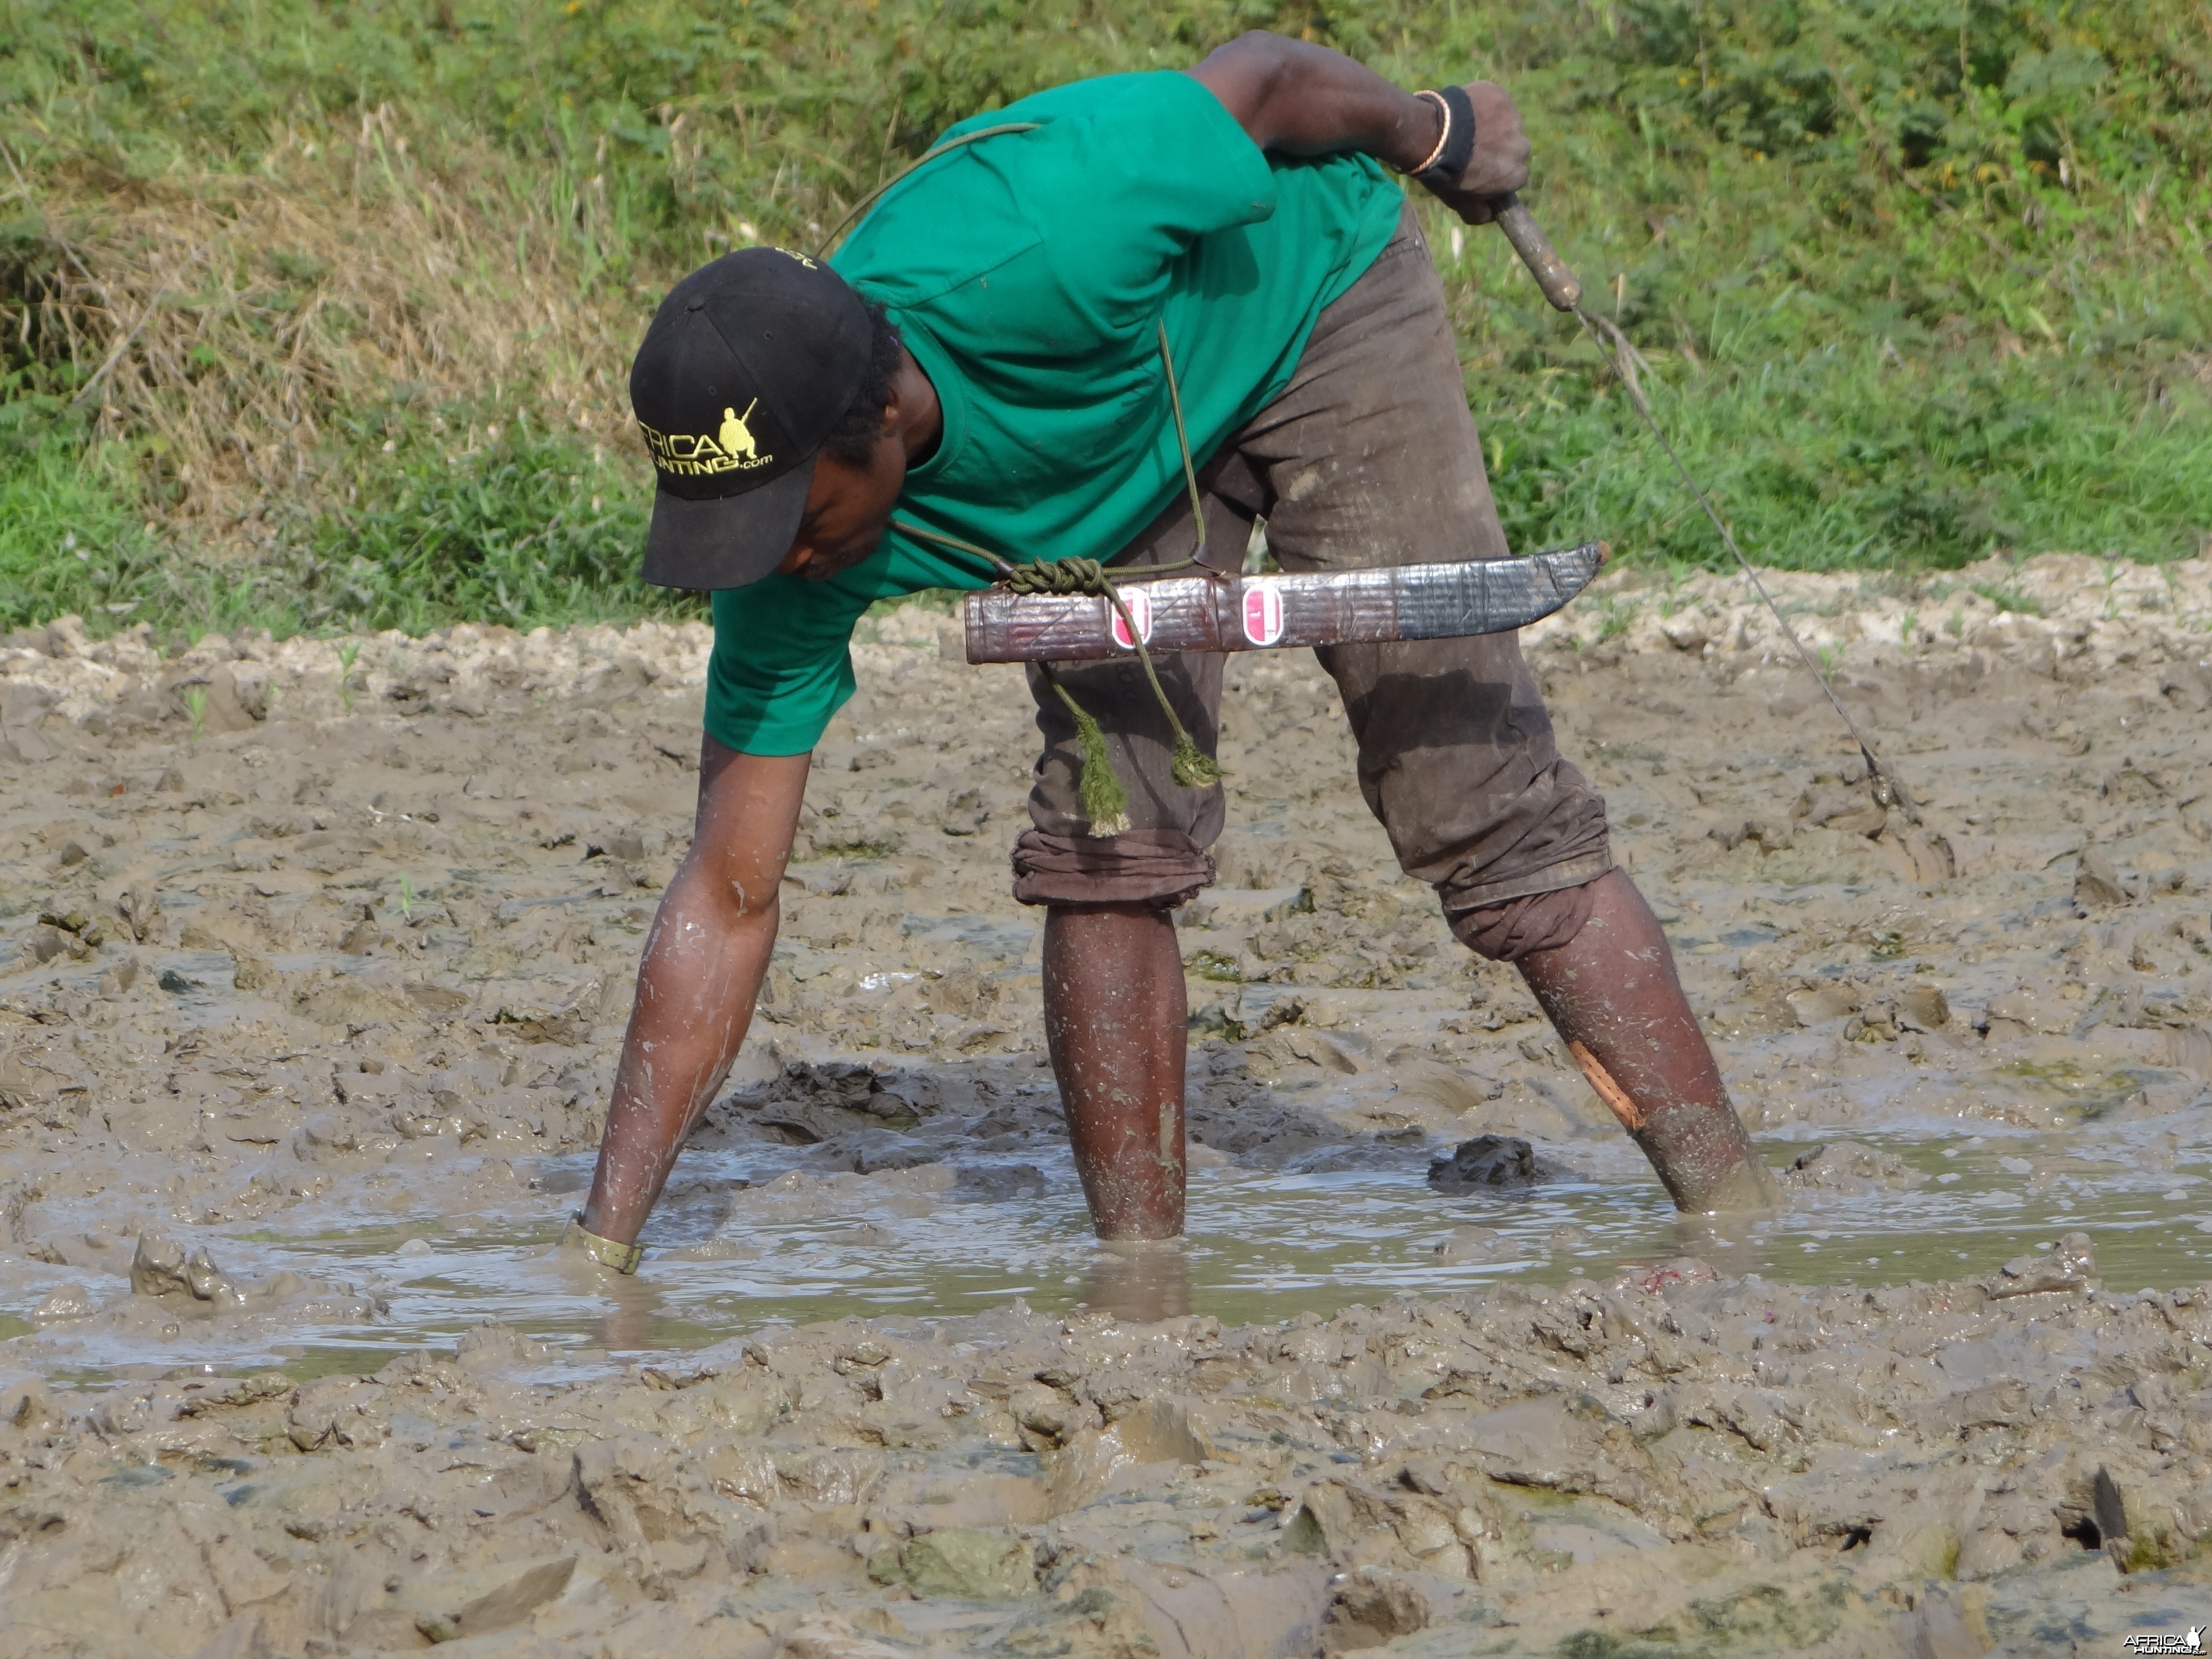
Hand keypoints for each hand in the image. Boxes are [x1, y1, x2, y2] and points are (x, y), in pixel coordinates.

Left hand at [1415, 81, 1530, 224]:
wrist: (1432, 137)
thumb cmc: (1447, 175)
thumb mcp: (1461, 204)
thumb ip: (1480, 214)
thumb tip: (1492, 215)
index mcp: (1517, 174)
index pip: (1515, 174)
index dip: (1498, 170)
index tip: (1481, 166)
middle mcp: (1521, 147)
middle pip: (1514, 147)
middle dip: (1498, 147)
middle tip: (1471, 147)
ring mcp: (1513, 120)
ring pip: (1505, 123)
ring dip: (1491, 124)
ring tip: (1465, 128)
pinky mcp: (1501, 97)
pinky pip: (1495, 102)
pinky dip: (1483, 105)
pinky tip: (1465, 111)